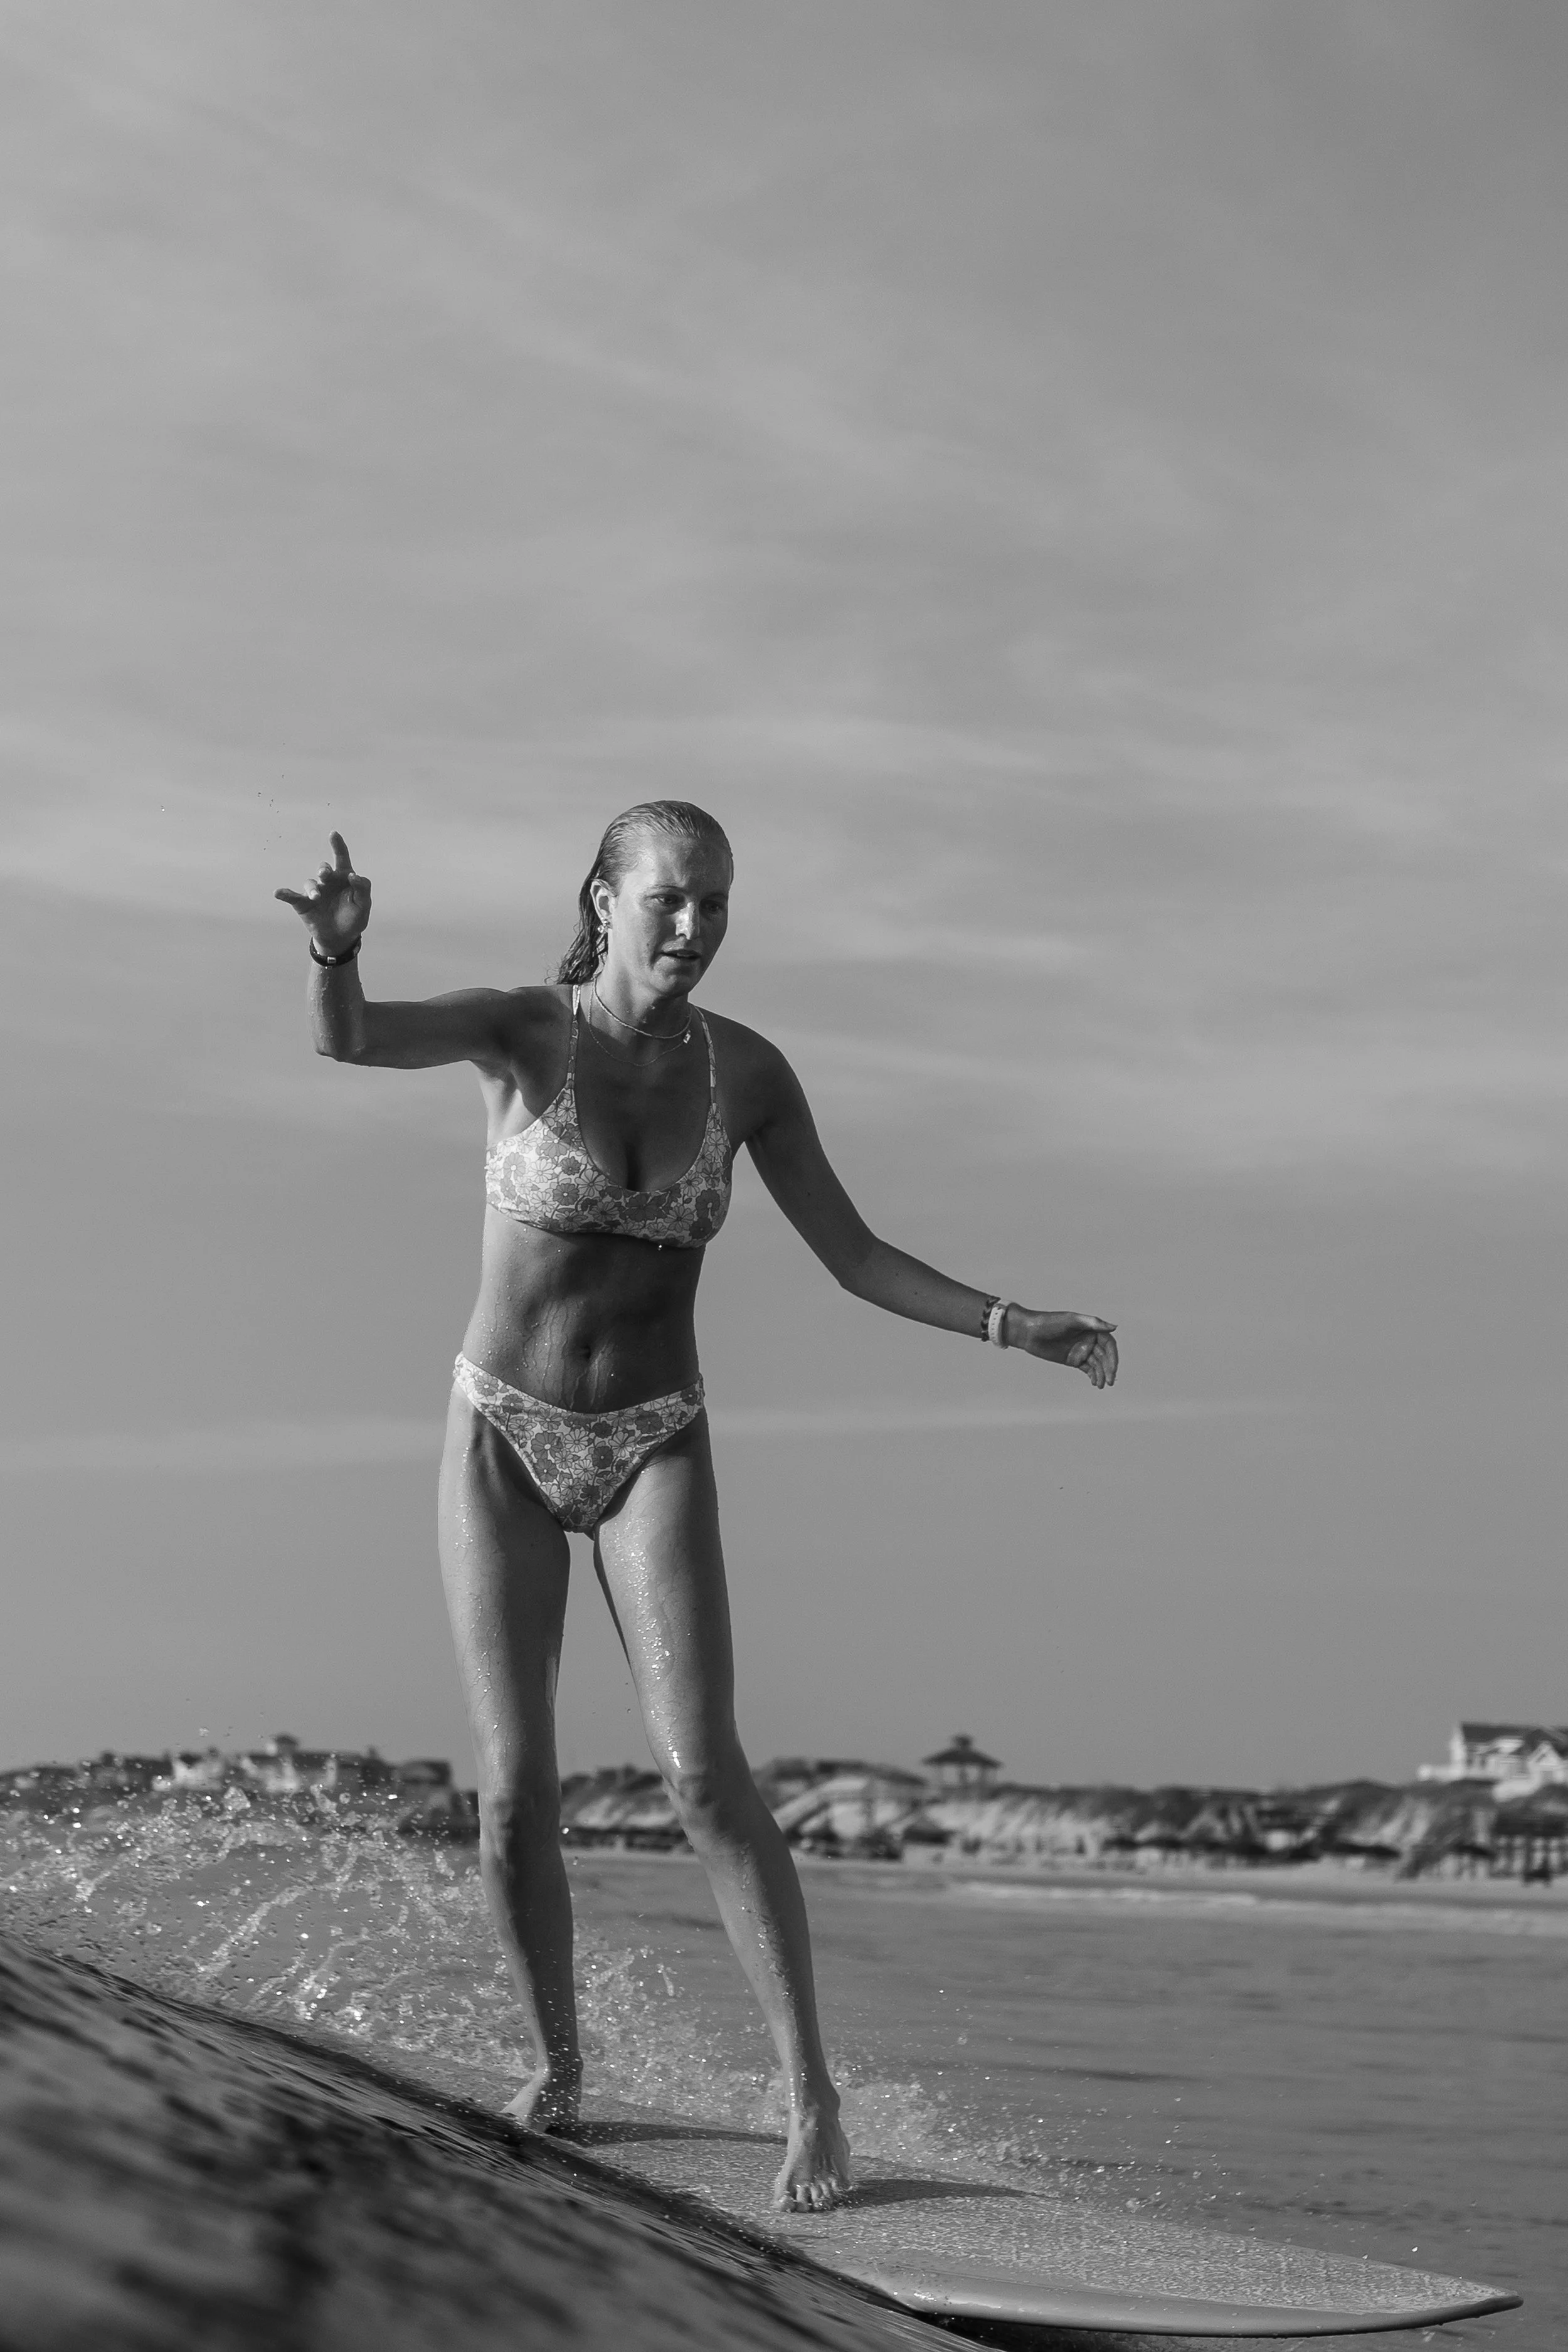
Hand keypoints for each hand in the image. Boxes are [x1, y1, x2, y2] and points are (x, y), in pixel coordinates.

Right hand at [275, 831, 370, 954]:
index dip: (338, 846)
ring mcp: (315, 892)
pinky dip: (285, 894)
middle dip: (323, 869)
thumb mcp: (364, 905)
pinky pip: (292, 897)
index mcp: (344, 878)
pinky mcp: (303, 904)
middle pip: (324, 869)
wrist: (341, 937)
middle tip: (324, 874)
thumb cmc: (354, 918)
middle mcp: (328, 882)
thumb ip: (363, 889)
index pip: (341, 859)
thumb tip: (354, 876)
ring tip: (316, 897)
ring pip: (310, 883)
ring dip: (312, 888)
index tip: (333, 834)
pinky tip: (278, 893)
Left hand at [1010, 1309, 1117, 1388]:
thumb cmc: (1049, 1322)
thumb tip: (1114, 1327)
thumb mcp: (1071, 1321)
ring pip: (1097, 1364)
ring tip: (1101, 1385)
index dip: (1113, 1357)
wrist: (1028, 1332)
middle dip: (1109, 1369)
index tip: (1112, 1369)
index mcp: (1090, 1329)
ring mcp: (1081, 1351)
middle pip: (1105, 1356)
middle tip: (1109, 1381)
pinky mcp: (1073, 1360)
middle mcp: (1088, 1340)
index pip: (1108, 1344)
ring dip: (1101, 1375)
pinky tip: (1095, 1383)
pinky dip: (1093, 1376)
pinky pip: (1088, 1369)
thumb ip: (1092, 1323)